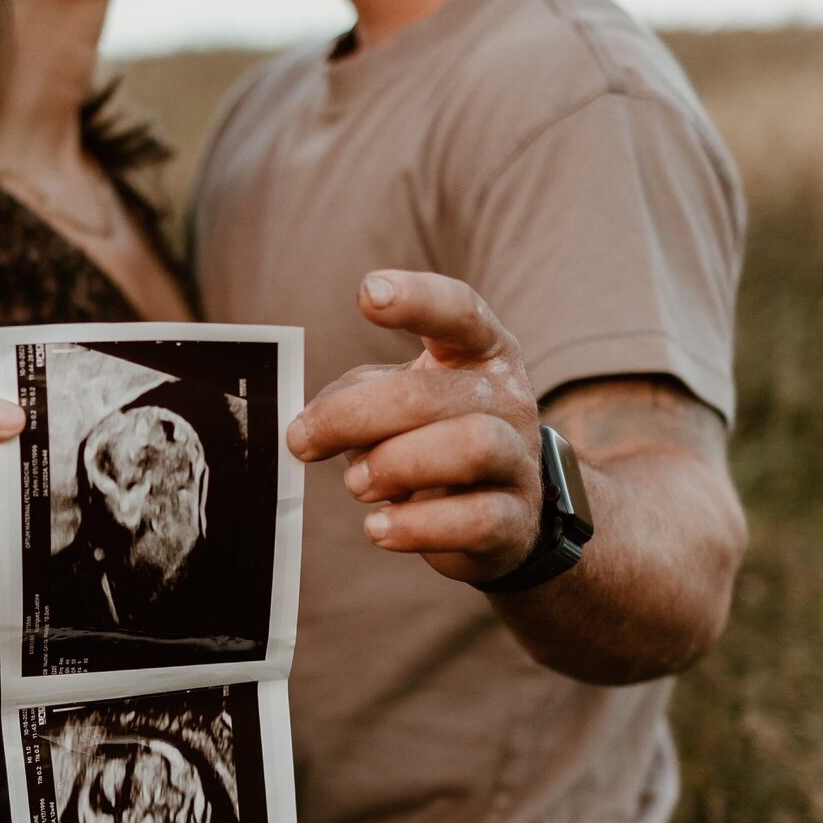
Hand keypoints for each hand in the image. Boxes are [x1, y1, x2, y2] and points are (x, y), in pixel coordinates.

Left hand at [287, 271, 541, 586]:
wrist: (494, 515)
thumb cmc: (431, 440)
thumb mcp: (392, 403)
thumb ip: (354, 396)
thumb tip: (312, 422)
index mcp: (479, 351)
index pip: (459, 311)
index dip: (418, 299)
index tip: (368, 295)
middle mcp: (507, 397)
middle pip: (432, 393)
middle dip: (355, 416)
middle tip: (303, 440)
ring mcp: (518, 458)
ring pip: (470, 446)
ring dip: (396, 465)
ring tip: (357, 484)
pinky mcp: (516, 519)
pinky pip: (476, 520)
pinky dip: (417, 526)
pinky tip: (380, 528)